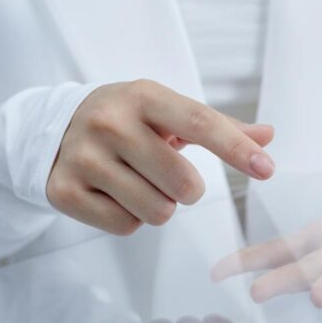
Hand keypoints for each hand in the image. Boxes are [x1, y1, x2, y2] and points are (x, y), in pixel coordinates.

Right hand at [47, 80, 276, 234]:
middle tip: (168, 175)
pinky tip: (114, 194)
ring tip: (138, 182)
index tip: (266, 169)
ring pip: (157, 211)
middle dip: (188, 189)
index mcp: (142, 96)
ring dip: (159, 205)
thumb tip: (267, 136)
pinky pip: (126, 226)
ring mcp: (83, 158)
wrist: (53, 128)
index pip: (199, 123)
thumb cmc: (128, 120)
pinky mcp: (65, 191)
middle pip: (183, 183)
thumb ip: (219, 126)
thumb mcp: (168, 112)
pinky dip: (130, 218)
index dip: (236, 149)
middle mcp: (109, 123)